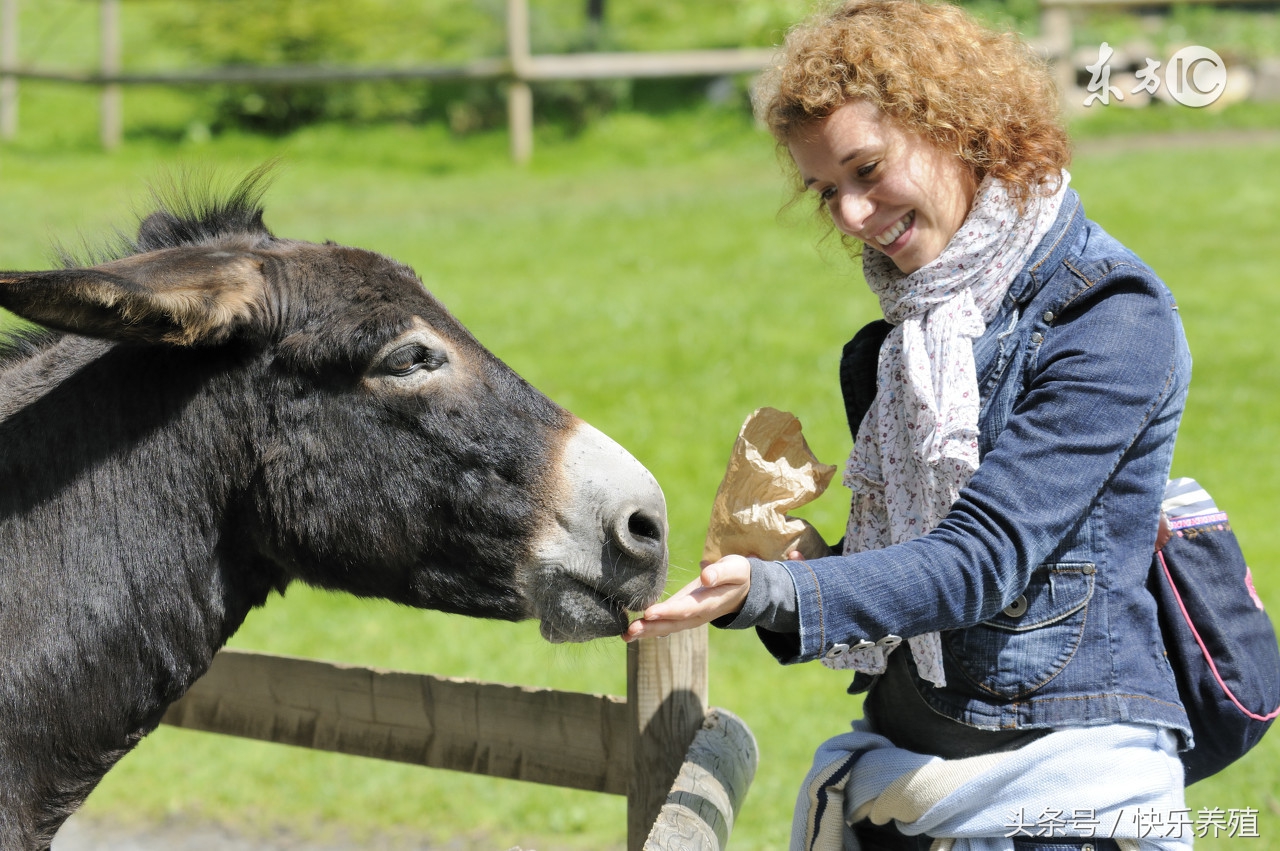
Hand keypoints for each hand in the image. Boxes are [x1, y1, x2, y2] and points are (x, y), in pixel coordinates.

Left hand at [623, 554, 755, 641]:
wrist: (744, 589)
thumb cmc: (738, 574)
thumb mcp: (735, 569)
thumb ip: (722, 573)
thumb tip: (706, 576)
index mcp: (708, 603)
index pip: (685, 609)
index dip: (667, 612)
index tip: (649, 613)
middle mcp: (697, 615)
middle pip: (672, 624)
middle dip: (651, 628)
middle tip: (629, 631)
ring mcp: (689, 617)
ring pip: (667, 627)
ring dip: (646, 632)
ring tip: (626, 636)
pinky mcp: (682, 614)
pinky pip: (665, 624)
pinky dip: (649, 628)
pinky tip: (632, 632)